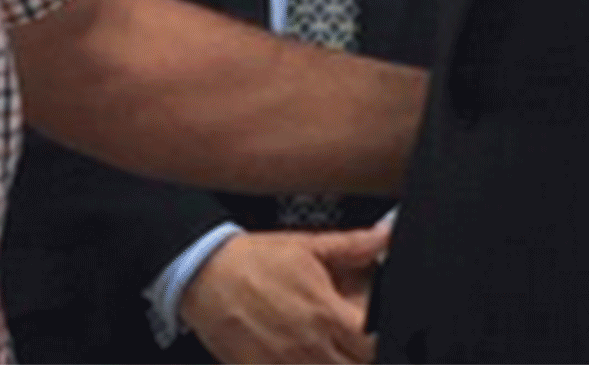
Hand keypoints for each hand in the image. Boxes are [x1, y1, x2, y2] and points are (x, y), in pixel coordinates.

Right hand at [179, 226, 390, 363]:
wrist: (205, 274)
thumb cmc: (255, 260)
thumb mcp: (307, 245)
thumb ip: (352, 245)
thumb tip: (384, 236)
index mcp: (326, 312)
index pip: (373, 344)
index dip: (380, 341)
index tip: (375, 333)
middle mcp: (310, 344)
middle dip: (360, 358)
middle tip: (351, 343)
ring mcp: (285, 364)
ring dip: (335, 364)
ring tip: (329, 351)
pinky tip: (302, 359)